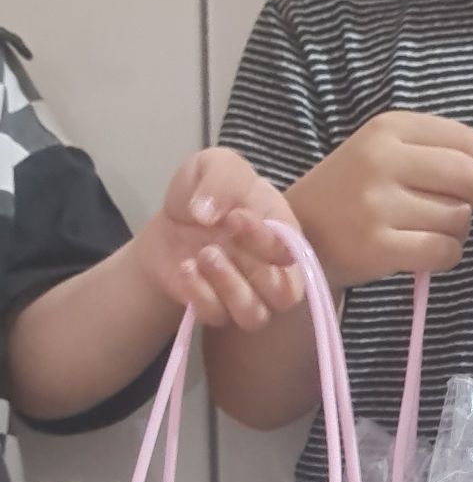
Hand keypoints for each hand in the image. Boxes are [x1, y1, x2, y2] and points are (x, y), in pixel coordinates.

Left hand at [134, 148, 303, 327]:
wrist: (169, 221)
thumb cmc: (205, 192)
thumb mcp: (214, 164)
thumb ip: (222, 177)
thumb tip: (209, 213)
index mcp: (283, 234)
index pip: (293, 255)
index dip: (266, 241)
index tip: (234, 217)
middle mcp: (271, 270)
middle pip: (285, 295)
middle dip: (254, 268)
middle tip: (220, 237)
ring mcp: (244, 294)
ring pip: (255, 317)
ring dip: (229, 288)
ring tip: (203, 255)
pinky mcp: (215, 309)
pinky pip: (217, 317)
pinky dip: (200, 295)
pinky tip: (185, 267)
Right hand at [289, 112, 472, 287]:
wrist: (297, 235)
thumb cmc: (349, 192)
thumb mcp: (388, 153)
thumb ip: (443, 142)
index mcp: (388, 127)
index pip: (467, 141)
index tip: (470, 184)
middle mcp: (382, 160)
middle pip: (469, 178)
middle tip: (452, 210)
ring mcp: (377, 204)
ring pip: (459, 217)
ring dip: (457, 231)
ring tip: (429, 231)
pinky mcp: (377, 246)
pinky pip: (444, 251)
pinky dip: (446, 256)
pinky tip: (425, 254)